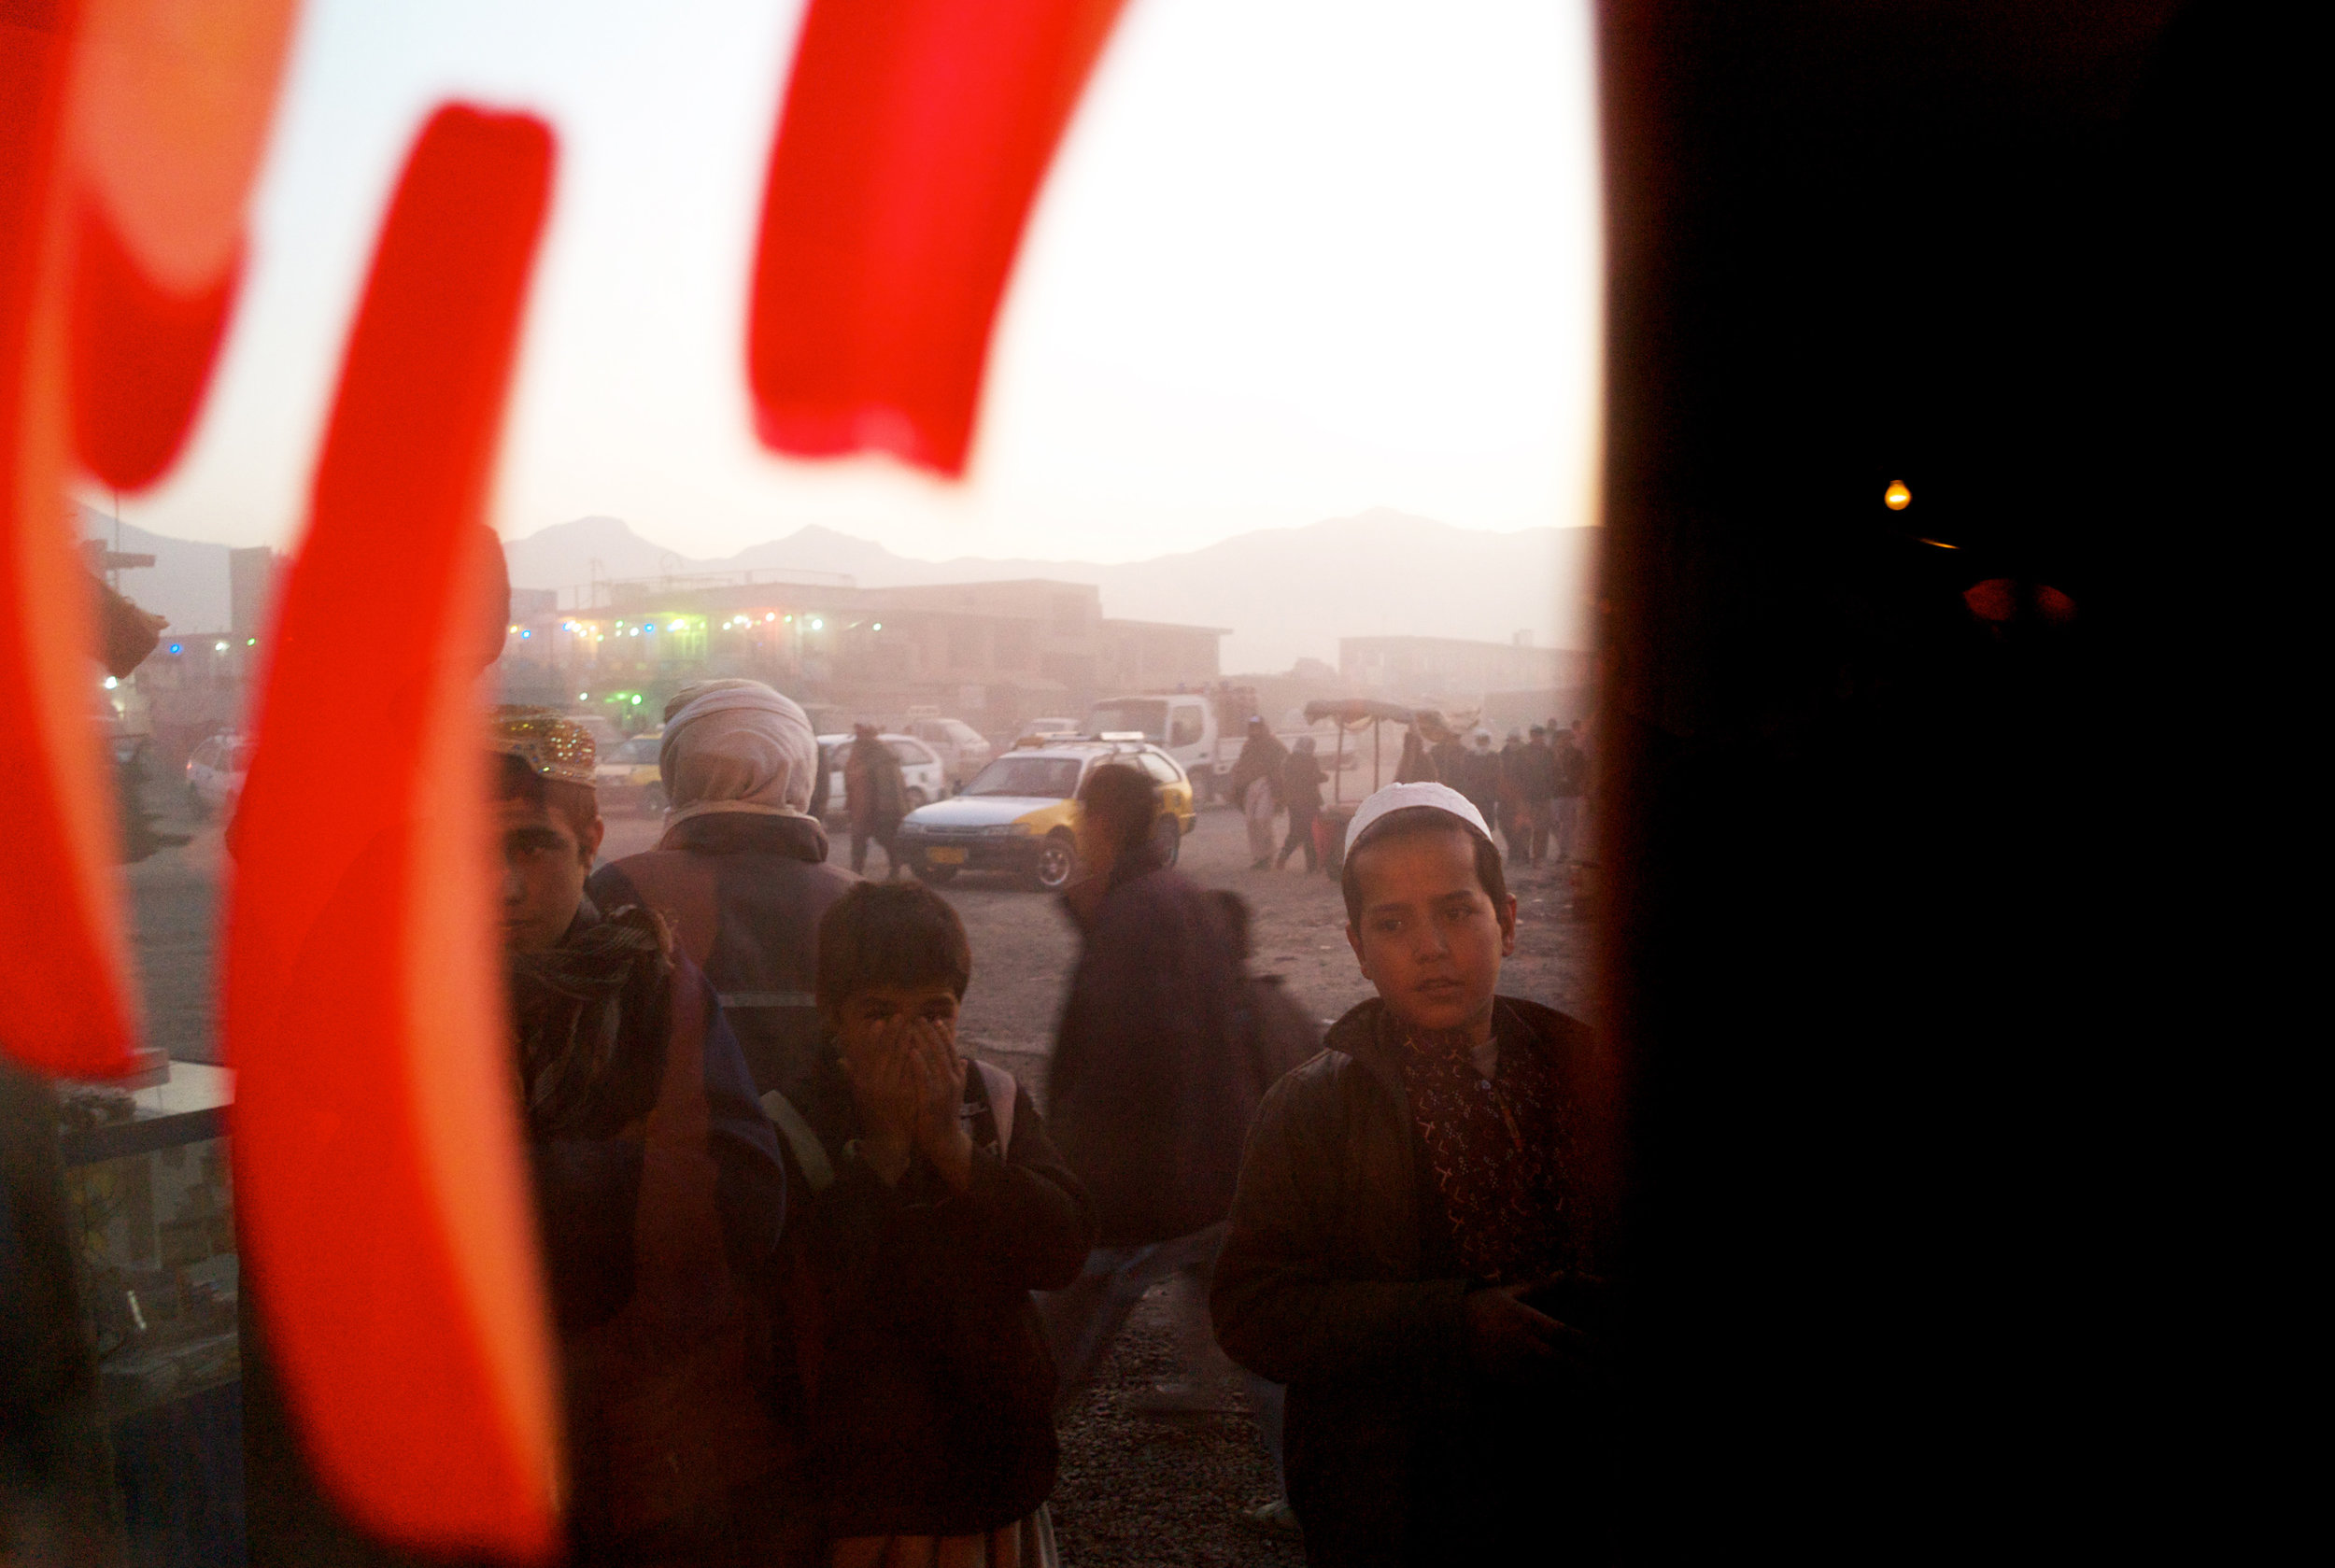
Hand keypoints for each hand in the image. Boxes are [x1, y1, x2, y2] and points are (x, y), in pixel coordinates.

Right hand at [841, 1016, 918, 1182]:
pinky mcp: (904, 1095)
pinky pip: (910, 1072)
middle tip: (901, 1016)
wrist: (887, 1138)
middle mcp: (874, 1084)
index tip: (880, 1022)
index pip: (867, 1054)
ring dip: (906, 1041)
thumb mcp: (859, 1095)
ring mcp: (890, 1089)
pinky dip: (915, 1058)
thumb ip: (852, 1075)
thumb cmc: (872, 1114)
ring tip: (912, 1026)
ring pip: (898, 1060)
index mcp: (862, 1082)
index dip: (874, 1037)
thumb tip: (840, 1058)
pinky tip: (921, 1046)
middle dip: (893, 1033)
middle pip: (884, 1052)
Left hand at [906, 1018, 973, 1191]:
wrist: (943, 1140)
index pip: (952, 1050)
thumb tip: (964, 1059)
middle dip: (930, 1032)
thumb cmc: (944, 1114)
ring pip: (934, 1059)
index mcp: (959, 1077)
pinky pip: (924, 1077)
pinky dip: (918, 1062)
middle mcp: (954, 1080)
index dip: (944, 1034)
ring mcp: (944, 1089)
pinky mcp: (932, 1099)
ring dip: (923, 1041)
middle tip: (919, 1018)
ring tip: (912, 1027)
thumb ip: (959, 1075)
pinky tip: (910, 1051)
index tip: (935, 1020)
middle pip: (942, 1050)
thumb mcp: (954, 1093)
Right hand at [1464, 1282, 1603, 1382]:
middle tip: (1611, 1376)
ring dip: (1576, 1383)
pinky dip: (1556, 1390)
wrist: (1447, 1334)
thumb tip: (1565, 1272)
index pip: (1567, 1335)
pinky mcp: (1510, 1381)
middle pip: (1566, 1363)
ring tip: (1599, 1388)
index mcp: (1529, 1321)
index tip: (1609, 1350)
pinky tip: (1572, 1394)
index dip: (1590, 1344)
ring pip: (1555, 1380)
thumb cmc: (1479, 1308)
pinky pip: (1539, 1389)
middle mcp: (1526, 1346)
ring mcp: (1518, 1366)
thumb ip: (1540, 1286)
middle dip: (1590, 1371)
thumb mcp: (1508, 1292)